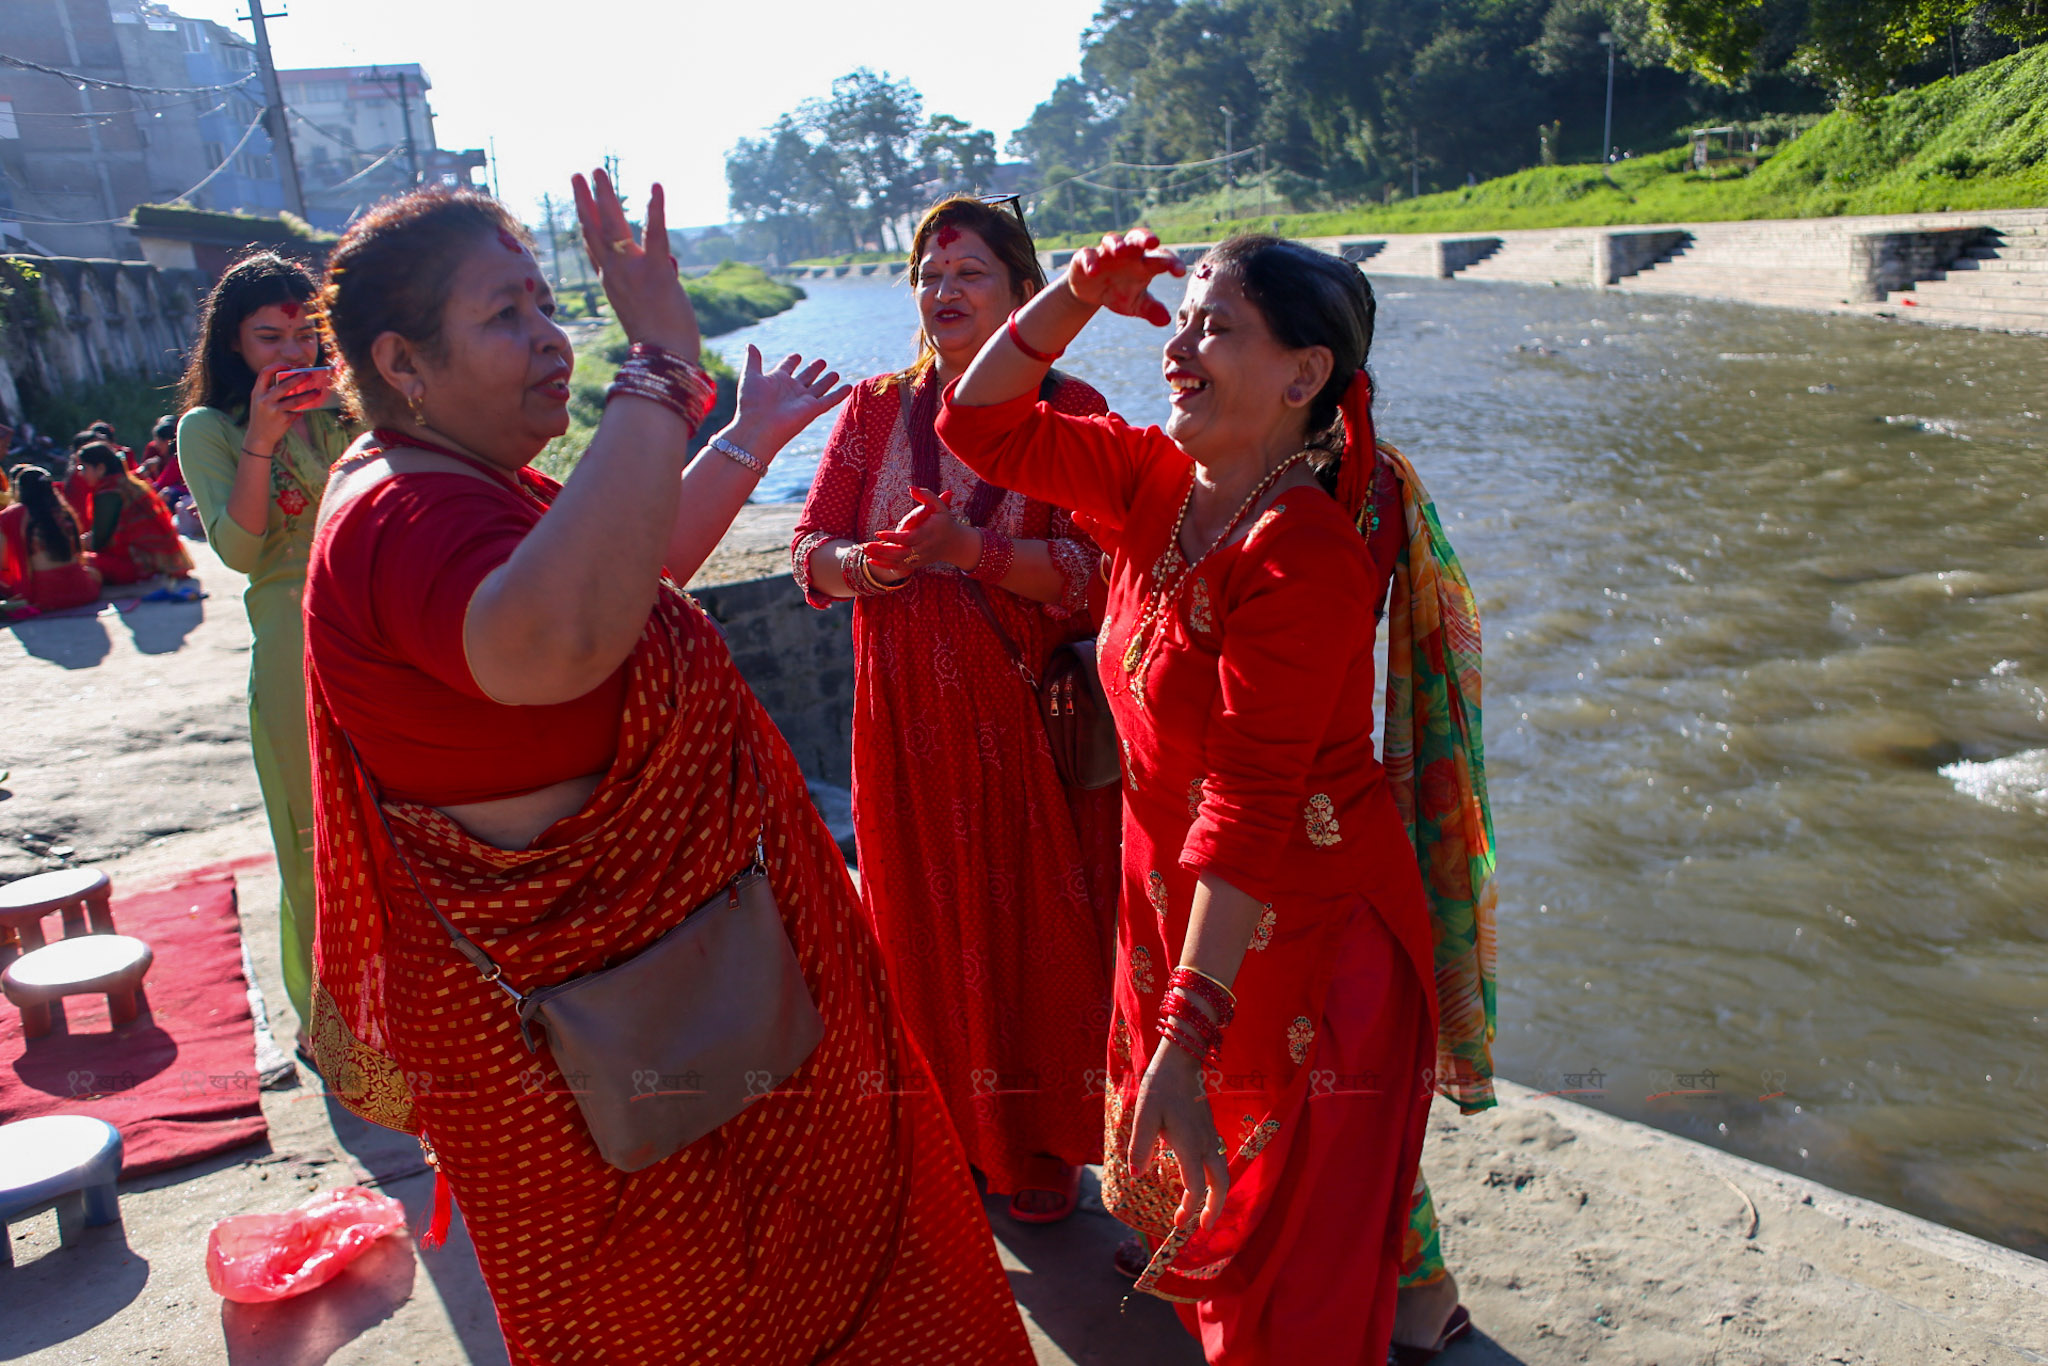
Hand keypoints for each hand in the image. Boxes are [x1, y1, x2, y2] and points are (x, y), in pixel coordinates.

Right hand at [244, 361, 322, 453]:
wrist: (259, 437)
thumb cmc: (263, 416)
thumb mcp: (262, 402)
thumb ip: (273, 393)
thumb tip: (297, 384)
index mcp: (257, 392)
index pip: (264, 373)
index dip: (276, 366)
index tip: (289, 364)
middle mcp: (263, 400)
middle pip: (284, 386)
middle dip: (298, 378)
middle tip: (309, 374)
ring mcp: (273, 410)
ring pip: (295, 400)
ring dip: (308, 395)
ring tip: (318, 391)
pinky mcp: (282, 420)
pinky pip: (296, 412)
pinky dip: (302, 410)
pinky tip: (308, 408)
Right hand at [571, 168, 699, 359]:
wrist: (664, 361)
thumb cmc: (660, 346)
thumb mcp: (648, 311)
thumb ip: (652, 286)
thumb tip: (668, 267)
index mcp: (612, 285)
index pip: (594, 250)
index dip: (587, 224)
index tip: (581, 204)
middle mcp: (615, 275)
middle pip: (593, 230)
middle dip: (585, 200)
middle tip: (578, 173)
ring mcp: (632, 271)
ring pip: (612, 225)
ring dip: (605, 195)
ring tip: (598, 170)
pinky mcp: (656, 271)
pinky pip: (654, 233)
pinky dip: (655, 208)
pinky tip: (655, 186)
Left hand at [724, 346, 851, 457]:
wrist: (758, 428)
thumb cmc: (751, 404)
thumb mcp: (750, 377)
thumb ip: (753, 361)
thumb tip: (751, 345)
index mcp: (777, 381)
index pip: (787, 367)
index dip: (792, 361)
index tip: (796, 356)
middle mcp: (792, 390)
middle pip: (806, 377)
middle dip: (813, 370)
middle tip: (821, 362)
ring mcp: (803, 400)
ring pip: (819, 387)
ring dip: (827, 380)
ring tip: (835, 373)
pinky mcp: (813, 409)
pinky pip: (830, 400)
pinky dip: (840, 394)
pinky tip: (849, 387)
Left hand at [864, 488, 979, 576]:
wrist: (954, 544)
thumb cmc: (943, 521)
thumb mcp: (939, 506)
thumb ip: (926, 495)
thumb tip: (910, 488)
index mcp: (928, 533)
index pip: (909, 538)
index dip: (893, 537)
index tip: (878, 533)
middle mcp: (923, 548)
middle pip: (901, 552)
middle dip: (882, 550)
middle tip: (865, 545)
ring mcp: (919, 558)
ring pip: (898, 561)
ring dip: (880, 558)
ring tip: (864, 550)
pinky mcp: (916, 564)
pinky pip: (898, 567)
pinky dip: (884, 565)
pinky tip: (870, 560)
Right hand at [1065, 229, 1184, 326]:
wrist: (1091, 293)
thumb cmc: (1119, 292)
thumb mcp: (1136, 304)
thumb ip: (1151, 309)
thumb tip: (1166, 320)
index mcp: (1144, 263)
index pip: (1161, 258)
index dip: (1172, 263)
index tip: (1180, 273)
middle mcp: (1127, 253)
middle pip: (1138, 237)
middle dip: (1145, 237)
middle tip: (1154, 241)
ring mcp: (1105, 253)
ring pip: (1112, 240)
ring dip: (1117, 243)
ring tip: (1120, 251)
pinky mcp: (1084, 258)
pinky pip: (1087, 254)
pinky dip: (1090, 260)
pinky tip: (1093, 271)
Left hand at [1128, 1041, 1229, 1232]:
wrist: (1180, 1060)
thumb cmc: (1160, 1086)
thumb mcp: (1144, 1115)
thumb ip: (1141, 1146)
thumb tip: (1136, 1176)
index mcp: (1189, 1145)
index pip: (1196, 1186)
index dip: (1189, 1208)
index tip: (1178, 1223)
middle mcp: (1204, 1143)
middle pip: (1220, 1184)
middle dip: (1215, 1209)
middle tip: (1203, 1227)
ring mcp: (1209, 1135)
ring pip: (1222, 1173)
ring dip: (1216, 1194)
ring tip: (1205, 1210)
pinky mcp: (1208, 1127)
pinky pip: (1217, 1160)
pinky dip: (1214, 1178)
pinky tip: (1199, 1180)